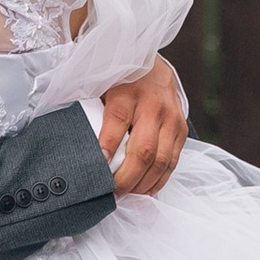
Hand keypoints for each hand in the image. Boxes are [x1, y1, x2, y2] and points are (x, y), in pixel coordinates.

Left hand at [97, 56, 187, 197]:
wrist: (151, 64)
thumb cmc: (119, 80)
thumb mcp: (101, 87)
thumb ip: (92, 112)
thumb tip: (78, 146)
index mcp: (127, 92)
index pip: (117, 122)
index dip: (107, 148)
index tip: (97, 168)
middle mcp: (153, 106)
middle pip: (143, 151)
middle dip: (126, 179)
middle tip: (111, 194)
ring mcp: (171, 118)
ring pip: (161, 161)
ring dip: (143, 184)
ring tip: (126, 195)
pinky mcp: (181, 129)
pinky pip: (173, 161)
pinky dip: (159, 180)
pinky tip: (145, 189)